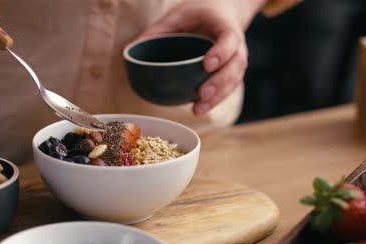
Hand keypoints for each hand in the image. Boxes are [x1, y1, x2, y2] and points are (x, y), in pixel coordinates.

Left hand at [135, 0, 266, 114]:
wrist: (222, 13)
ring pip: (233, 81)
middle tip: (201, 94)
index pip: (230, 39)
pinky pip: (229, 88)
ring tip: (198, 109)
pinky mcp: (231, 73)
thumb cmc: (200, 14)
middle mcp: (237, 45)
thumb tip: (129, 50)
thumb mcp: (178, 15)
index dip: (221, 52)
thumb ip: (158, 30)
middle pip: (235, 65)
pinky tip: (200, 108)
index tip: (206, 64)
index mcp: (225, 25)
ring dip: (217, 97)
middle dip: (219, 82)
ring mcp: (236, 60)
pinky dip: (216, 100)